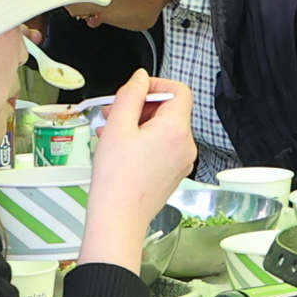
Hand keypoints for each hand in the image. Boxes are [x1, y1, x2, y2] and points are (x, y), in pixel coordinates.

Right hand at [76, 74, 196, 264]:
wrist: (118, 218)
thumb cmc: (117, 179)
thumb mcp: (118, 125)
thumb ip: (131, 94)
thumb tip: (140, 78)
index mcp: (176, 129)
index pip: (179, 90)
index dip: (156, 85)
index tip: (135, 90)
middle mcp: (185, 145)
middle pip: (169, 110)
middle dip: (140, 106)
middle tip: (114, 112)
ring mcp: (181, 161)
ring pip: (163, 129)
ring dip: (138, 124)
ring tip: (111, 130)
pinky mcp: (173, 173)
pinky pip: (161, 147)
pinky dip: (143, 141)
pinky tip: (119, 147)